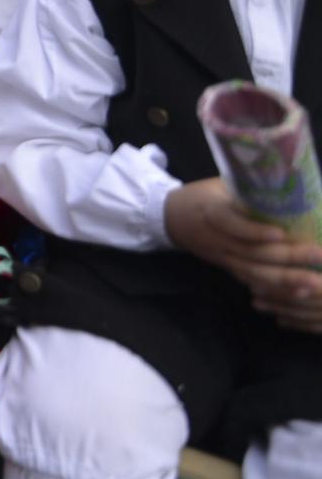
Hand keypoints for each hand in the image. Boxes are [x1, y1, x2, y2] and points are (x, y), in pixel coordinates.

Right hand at [165, 179, 321, 330]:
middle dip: (287, 257)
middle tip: (319, 254)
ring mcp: (221, 257)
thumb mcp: (220, 184)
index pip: (230, 223)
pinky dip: (276, 290)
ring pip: (254, 272)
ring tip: (316, 284)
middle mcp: (215, 239)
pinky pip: (252, 281)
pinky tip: (300, 294)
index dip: (253, 230)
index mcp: (210, 211)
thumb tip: (289, 186)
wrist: (170, 217)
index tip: (281, 233)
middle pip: (250, 253)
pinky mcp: (228, 268)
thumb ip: (248, 188)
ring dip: (287, 280)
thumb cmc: (203, 194)